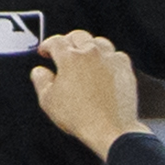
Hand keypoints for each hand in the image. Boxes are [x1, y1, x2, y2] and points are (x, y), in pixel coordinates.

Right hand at [31, 28, 144, 156]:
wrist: (111, 129)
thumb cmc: (80, 117)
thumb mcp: (48, 101)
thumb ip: (41, 81)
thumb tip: (40, 71)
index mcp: (70, 58)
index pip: (56, 41)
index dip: (47, 45)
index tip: (45, 51)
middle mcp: (91, 54)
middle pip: (78, 36)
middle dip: (68, 41)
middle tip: (63, 51)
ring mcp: (110, 59)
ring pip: (99, 42)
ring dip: (89, 46)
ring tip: (84, 56)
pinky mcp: (125, 69)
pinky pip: (116, 55)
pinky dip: (108, 57)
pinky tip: (104, 66)